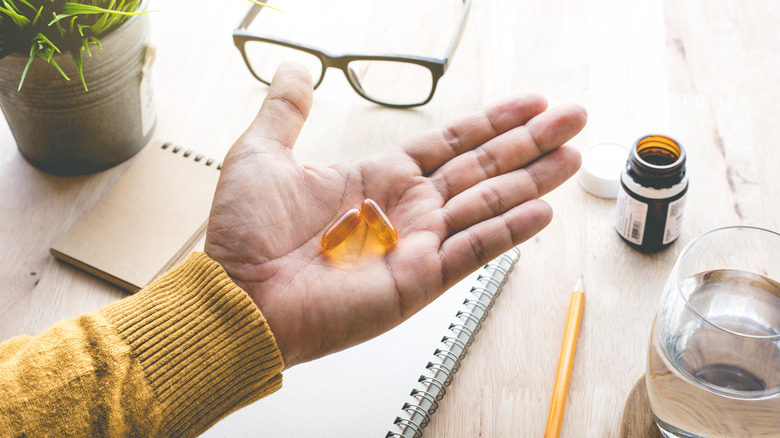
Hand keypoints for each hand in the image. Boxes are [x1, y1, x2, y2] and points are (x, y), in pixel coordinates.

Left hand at [205, 62, 585, 367]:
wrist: (237, 293)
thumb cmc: (244, 234)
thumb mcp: (264, 153)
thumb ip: (287, 110)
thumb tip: (296, 69)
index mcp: (378, 177)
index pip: (451, 143)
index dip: (492, 122)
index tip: (531, 103)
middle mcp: (405, 209)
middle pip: (482, 167)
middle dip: (530, 142)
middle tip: (574, 118)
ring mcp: (416, 245)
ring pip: (488, 204)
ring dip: (532, 179)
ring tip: (573, 156)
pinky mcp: (418, 279)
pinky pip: (473, 250)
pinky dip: (509, 231)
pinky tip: (542, 210)